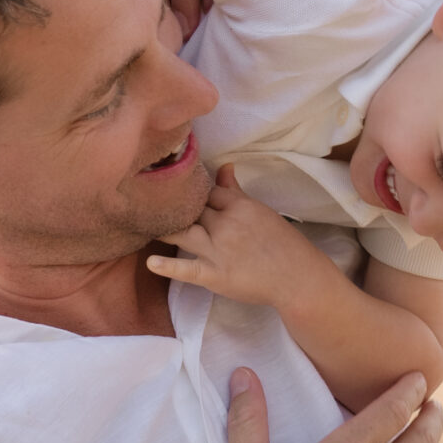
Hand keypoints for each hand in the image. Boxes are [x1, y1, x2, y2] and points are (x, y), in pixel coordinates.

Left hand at [146, 166, 332, 306]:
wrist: (297, 277)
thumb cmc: (282, 244)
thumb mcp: (260, 211)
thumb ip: (236, 191)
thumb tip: (224, 165)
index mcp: (239, 205)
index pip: (206, 191)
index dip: (192, 193)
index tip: (178, 193)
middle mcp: (226, 224)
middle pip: (192, 210)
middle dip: (176, 208)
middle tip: (152, 205)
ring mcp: (219, 250)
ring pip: (184, 232)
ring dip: (165, 228)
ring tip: (145, 224)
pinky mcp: (215, 275)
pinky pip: (188, 269)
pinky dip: (168, 267)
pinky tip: (151, 262)